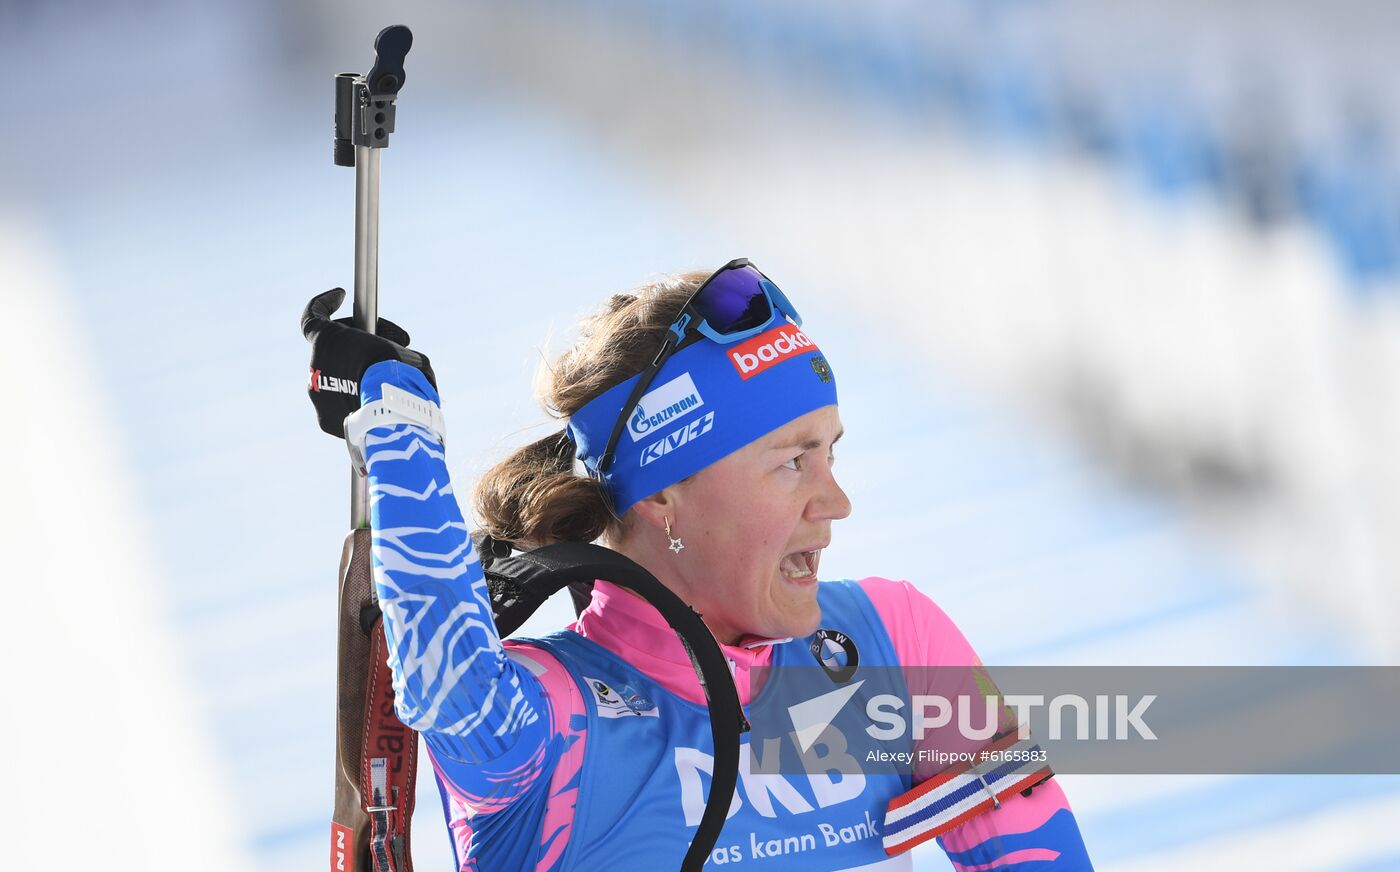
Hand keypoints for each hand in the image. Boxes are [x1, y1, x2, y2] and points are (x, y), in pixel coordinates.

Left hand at [301, 288, 436, 437]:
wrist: (392, 410)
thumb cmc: (397, 370)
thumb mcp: (395, 347)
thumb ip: (387, 350)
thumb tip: (400, 365)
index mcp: (325, 340)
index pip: (314, 315)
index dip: (325, 302)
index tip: (340, 295)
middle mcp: (314, 366)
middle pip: (334, 350)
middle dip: (358, 347)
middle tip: (389, 348)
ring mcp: (318, 396)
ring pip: (337, 379)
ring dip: (358, 376)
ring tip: (389, 383)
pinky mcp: (326, 421)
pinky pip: (341, 407)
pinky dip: (358, 403)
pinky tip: (380, 405)